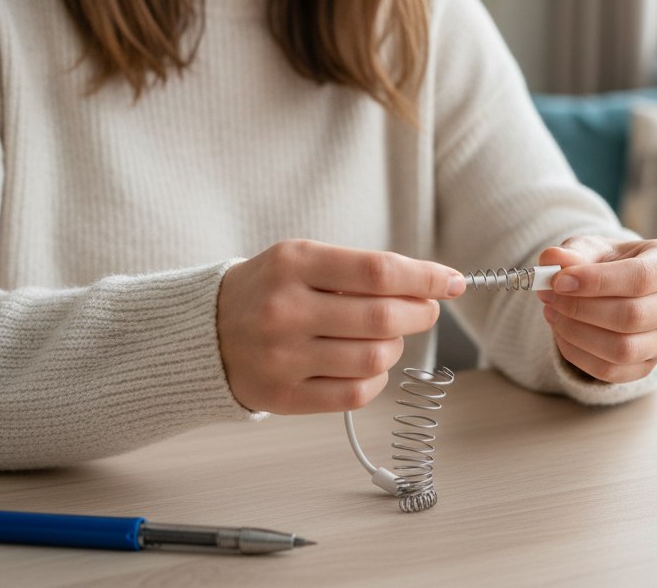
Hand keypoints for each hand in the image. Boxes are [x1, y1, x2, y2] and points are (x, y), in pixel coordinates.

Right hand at [216, 240, 464, 413]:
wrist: (204, 330)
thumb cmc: (269, 289)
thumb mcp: (303, 260)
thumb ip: (360, 270)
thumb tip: (430, 285)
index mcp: (293, 264)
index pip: (378, 271)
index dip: (425, 278)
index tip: (452, 282)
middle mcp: (285, 310)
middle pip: (382, 318)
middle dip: (420, 314)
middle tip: (426, 310)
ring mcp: (282, 357)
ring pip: (373, 359)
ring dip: (395, 347)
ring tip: (386, 336)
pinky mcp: (283, 396)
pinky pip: (354, 394)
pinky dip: (376, 380)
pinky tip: (368, 366)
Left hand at [537, 236, 656, 382]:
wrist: (615, 288)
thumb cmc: (606, 263)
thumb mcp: (590, 248)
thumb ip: (571, 252)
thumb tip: (552, 260)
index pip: (641, 277)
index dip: (597, 281)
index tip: (559, 280)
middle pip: (633, 316)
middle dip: (581, 308)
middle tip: (549, 296)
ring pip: (624, 349)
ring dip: (577, 333)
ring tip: (552, 312)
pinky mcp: (649, 365)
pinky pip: (612, 371)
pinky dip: (578, 354)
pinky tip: (561, 332)